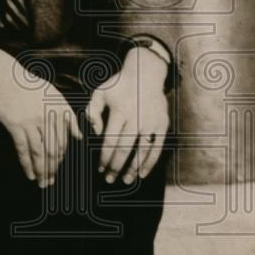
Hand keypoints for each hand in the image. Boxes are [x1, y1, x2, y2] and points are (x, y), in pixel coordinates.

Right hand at [0, 41, 81, 186]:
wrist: (4, 77)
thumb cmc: (29, 86)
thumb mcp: (53, 96)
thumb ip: (68, 116)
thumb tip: (79, 137)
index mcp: (58, 111)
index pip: (63, 141)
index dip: (61, 158)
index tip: (57, 169)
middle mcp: (47, 117)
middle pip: (52, 149)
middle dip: (52, 169)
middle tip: (51, 182)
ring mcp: (30, 121)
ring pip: (39, 152)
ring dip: (41, 170)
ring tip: (41, 182)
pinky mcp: (15, 124)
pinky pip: (22, 148)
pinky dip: (26, 164)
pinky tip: (28, 174)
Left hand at [86, 47, 168, 183]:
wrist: (145, 73)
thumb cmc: (118, 86)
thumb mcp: (100, 93)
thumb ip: (92, 112)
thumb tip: (94, 132)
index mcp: (120, 111)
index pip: (110, 141)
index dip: (104, 158)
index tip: (99, 169)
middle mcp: (137, 117)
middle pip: (124, 148)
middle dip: (115, 167)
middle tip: (109, 179)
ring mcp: (151, 122)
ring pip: (142, 151)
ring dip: (133, 169)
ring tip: (125, 181)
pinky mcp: (163, 124)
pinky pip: (157, 147)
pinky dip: (150, 162)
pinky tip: (142, 174)